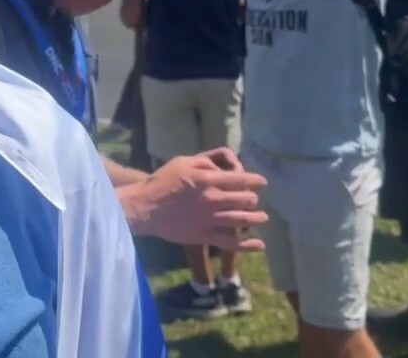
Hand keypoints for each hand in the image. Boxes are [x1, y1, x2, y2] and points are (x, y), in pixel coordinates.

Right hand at [119, 147, 267, 250]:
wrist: (144, 207)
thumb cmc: (163, 181)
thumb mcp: (183, 162)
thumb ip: (206, 162)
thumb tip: (224, 169)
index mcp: (208, 179)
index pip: (241, 179)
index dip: (256, 181)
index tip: (262, 183)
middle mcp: (213, 199)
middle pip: (246, 200)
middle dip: (253, 199)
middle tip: (254, 200)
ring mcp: (210, 219)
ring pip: (242, 220)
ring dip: (256, 219)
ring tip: (262, 218)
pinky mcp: (205, 236)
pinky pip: (231, 243)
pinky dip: (248, 245)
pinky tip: (259, 245)